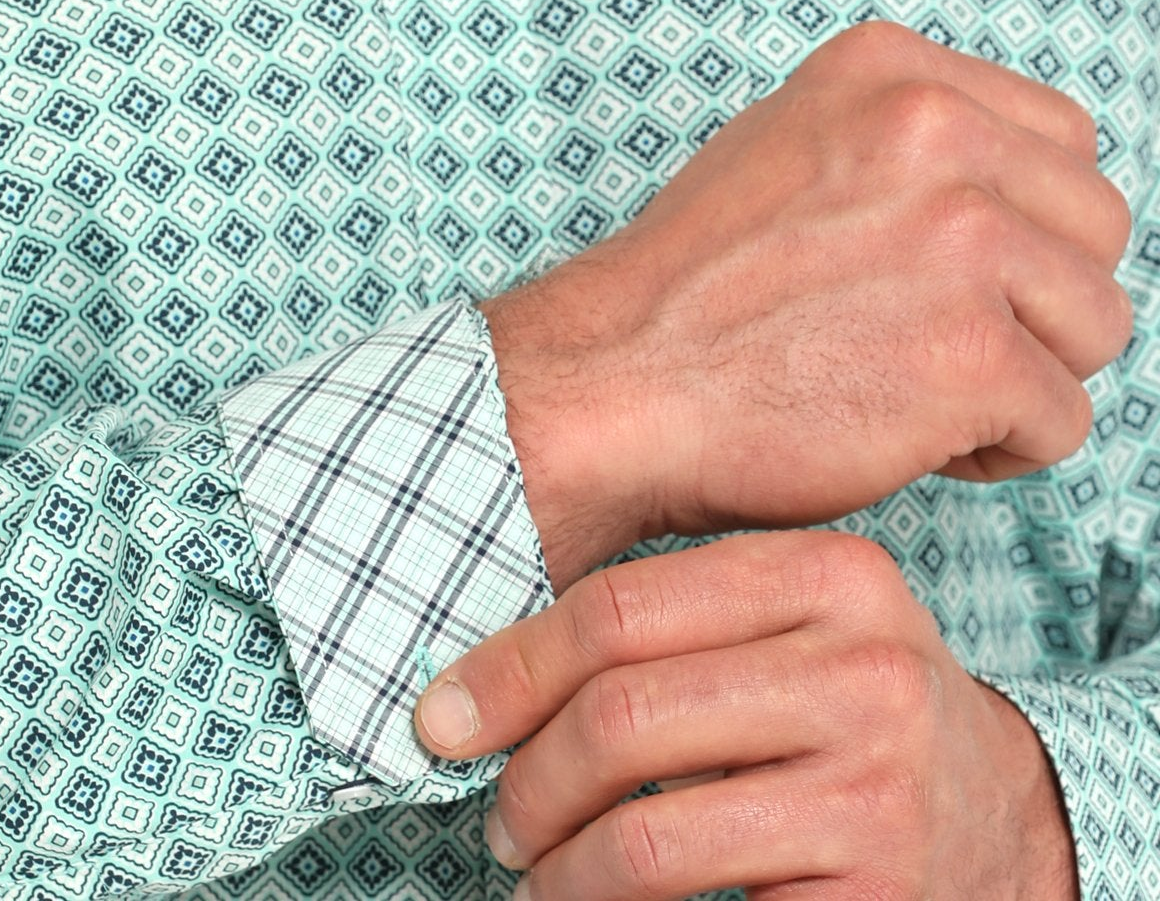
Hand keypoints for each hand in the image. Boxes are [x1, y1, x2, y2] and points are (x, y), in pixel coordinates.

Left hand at [413, 531, 1080, 899]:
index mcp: (830, 574)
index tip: (444, 716)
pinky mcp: (878, 892)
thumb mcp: (795, 624)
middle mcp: (863, 669)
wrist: (998, 811)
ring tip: (539, 871)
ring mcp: (876, 787)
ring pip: (644, 838)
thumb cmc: (852, 705)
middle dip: (527, 780)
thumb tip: (479, 682)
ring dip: (560, 870)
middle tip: (502, 815)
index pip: (621, 610)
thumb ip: (677, 623)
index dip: (512, 668)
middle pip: (621, 719)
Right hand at [479, 18, 1133, 588]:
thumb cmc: (694, 288)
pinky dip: (1001, 451)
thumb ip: (910, 145)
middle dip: (1040, 299)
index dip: (1025, 224)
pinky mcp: (974, 350)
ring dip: (1029, 374)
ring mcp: (961, 237)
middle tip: (944, 339)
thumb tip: (1019, 188)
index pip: (1062, 139)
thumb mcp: (795, 146)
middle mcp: (936, 130)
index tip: (959, 273)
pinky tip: (914, 439)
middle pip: (1097, 226)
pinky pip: (1065, 419)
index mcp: (894, 70)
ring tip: (926, 390)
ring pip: (1099, 323)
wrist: (613, 383)